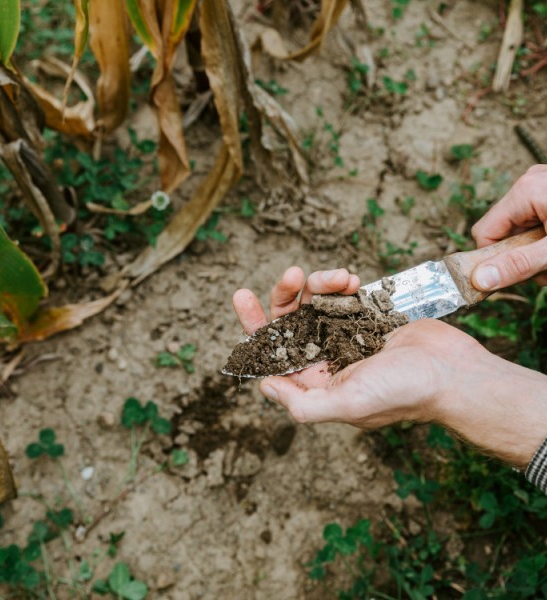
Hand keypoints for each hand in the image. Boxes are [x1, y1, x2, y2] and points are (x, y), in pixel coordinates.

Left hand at [233, 267, 546, 467]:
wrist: (454, 372)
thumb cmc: (405, 392)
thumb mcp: (350, 404)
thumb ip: (304, 402)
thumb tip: (265, 386)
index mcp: (315, 384)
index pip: (271, 355)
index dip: (253, 328)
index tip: (243, 297)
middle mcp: (325, 361)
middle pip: (288, 324)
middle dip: (285, 296)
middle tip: (292, 273)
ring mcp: (344, 337)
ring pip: (314, 304)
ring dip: (319, 285)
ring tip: (338, 277)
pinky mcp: (364, 317)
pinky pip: (340, 296)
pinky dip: (341, 284)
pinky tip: (351, 279)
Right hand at [471, 164, 546, 290]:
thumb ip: (518, 264)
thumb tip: (478, 280)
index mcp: (524, 191)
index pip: (485, 233)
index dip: (494, 259)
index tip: (513, 277)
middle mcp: (529, 182)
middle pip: (504, 232)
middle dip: (521, 257)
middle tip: (545, 270)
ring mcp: (543, 184)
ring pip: (521, 229)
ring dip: (535, 252)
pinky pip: (536, 220)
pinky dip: (544, 240)